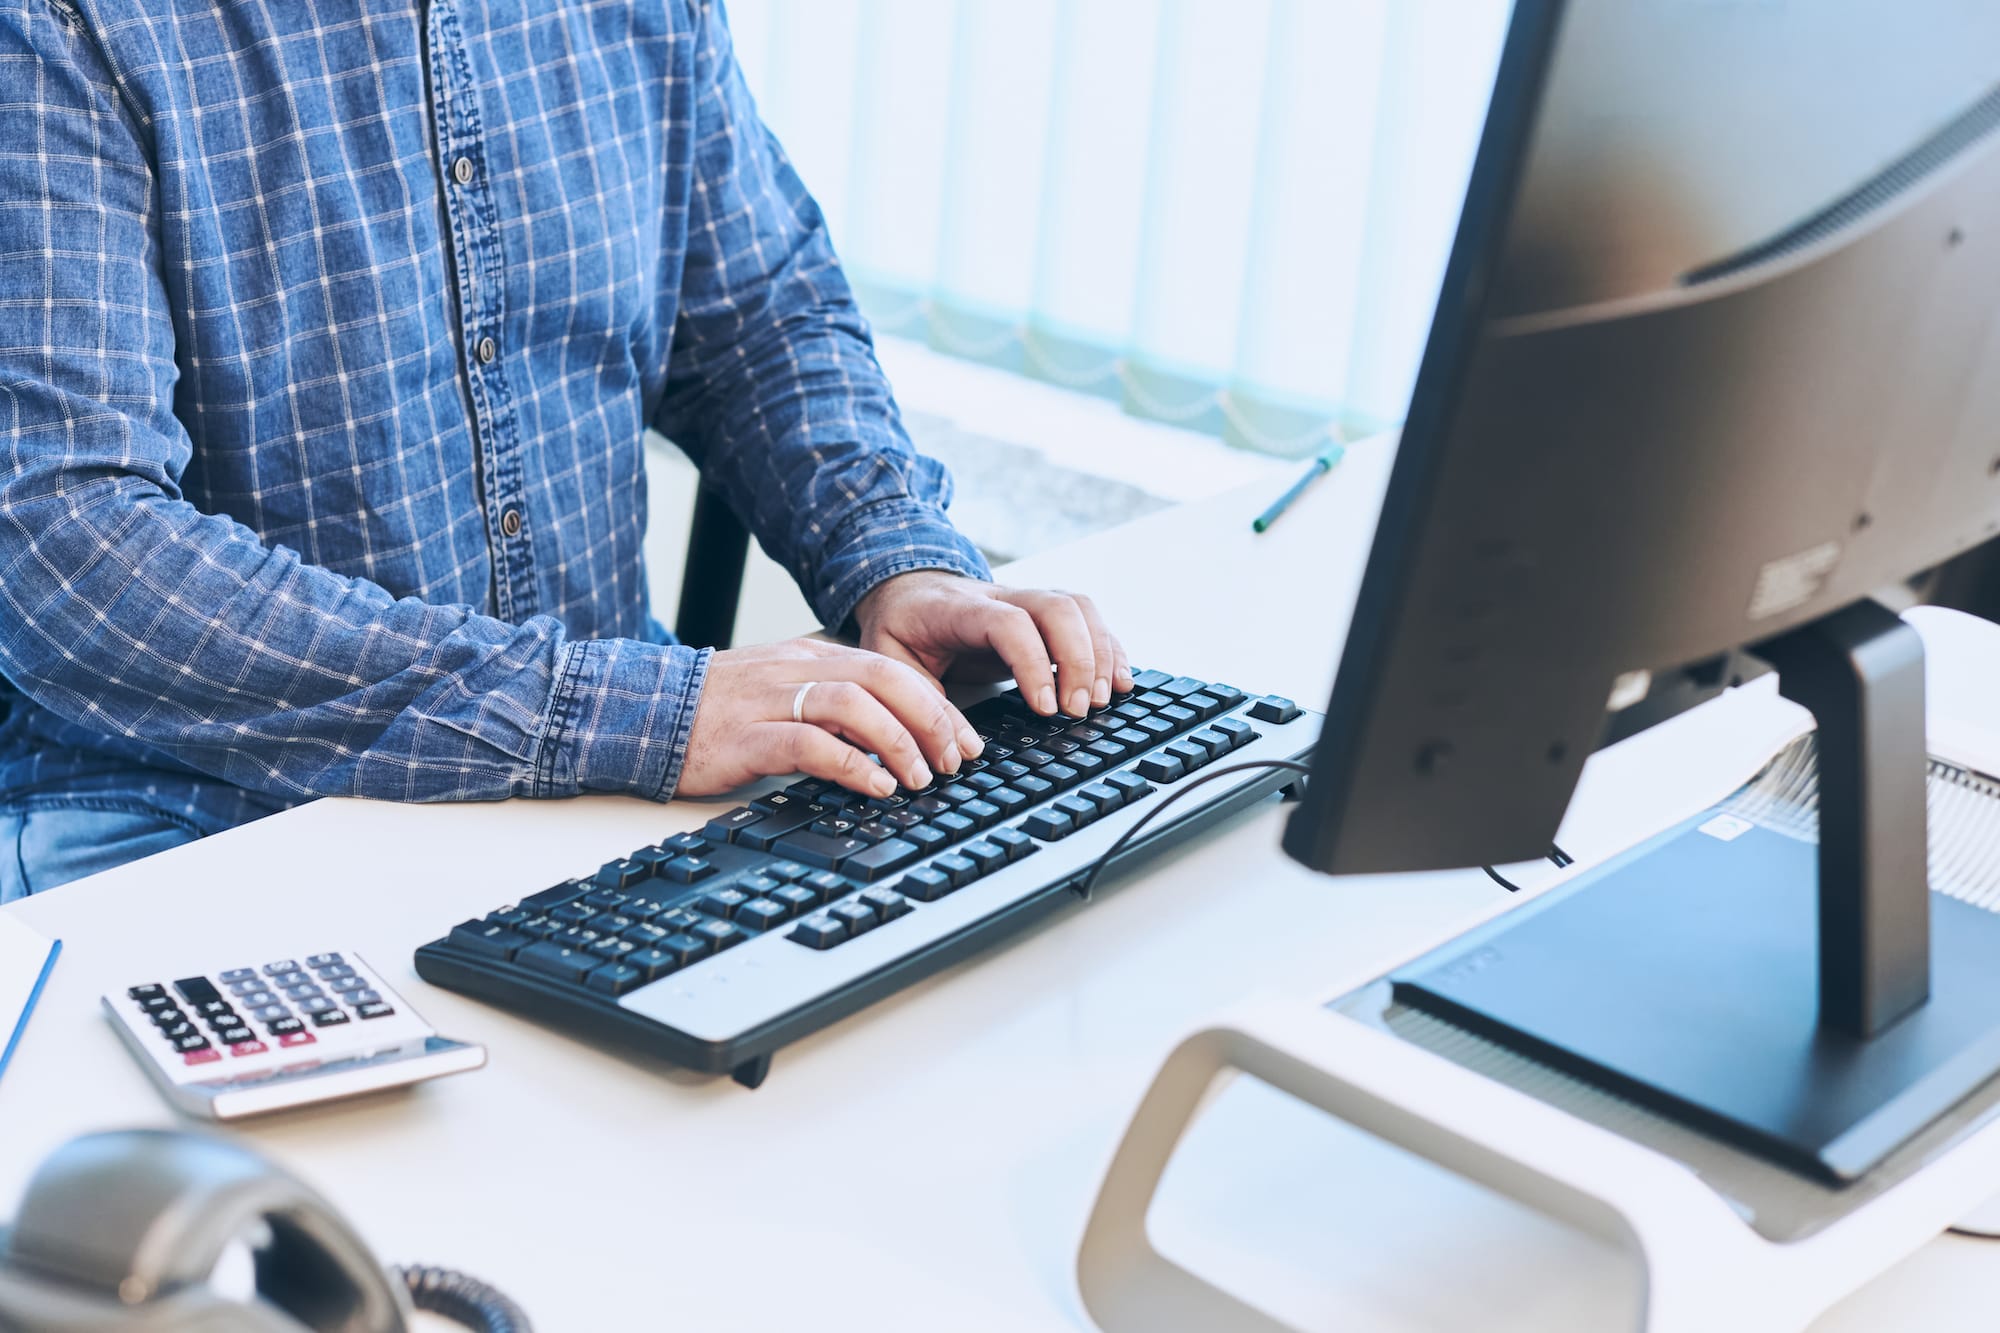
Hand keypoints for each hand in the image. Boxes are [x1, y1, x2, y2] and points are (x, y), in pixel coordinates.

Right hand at [678, 638, 983, 797]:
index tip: (965, 740)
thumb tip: (894, 735)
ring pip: (854, 704)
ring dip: (899, 742)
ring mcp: (768, 700)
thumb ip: (830, 704)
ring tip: (920, 778)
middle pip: (883, 678)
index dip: (937, 704)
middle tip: (954, 760)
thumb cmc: (715, 714)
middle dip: (931, 719)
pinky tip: (875, 788)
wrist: (638, 713)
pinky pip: (809, 743)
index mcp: (807, 656)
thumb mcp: (780, 694)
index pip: (890, 668)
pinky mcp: (744, 738)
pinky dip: (852, 766)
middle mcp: (794, 669)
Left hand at [854, 571, 1134, 719]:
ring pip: (1079, 608)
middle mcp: (1001, 596)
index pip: (1009, 624)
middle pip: (1057, 607)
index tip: (1045, 709)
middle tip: (1078, 711)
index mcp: (959, 609)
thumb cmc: (901, 628)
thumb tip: (963, 751)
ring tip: (1103, 701)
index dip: (1034, 664)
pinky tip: (1121, 682)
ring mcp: (1027, 600)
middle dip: (1079, 659)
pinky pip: (1089, 619)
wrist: (907, 588)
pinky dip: (1110, 649)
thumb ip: (921, 704)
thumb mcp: (890, 664)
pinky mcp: (1044, 613)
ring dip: (1100, 653)